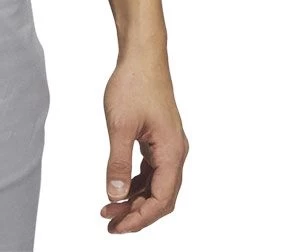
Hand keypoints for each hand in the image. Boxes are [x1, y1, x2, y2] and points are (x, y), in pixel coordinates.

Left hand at [100, 49, 188, 233]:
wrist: (142, 56)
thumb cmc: (133, 85)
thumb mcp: (120, 125)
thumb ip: (118, 162)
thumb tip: (115, 195)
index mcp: (171, 152)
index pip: (161, 199)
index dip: (140, 218)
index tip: (117, 227)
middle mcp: (175, 152)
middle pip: (161, 196)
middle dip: (137, 213)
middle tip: (110, 223)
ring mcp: (168, 145)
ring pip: (156, 184)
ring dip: (135, 199)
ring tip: (109, 209)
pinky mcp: (159, 138)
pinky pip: (151, 170)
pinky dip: (136, 182)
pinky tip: (119, 187)